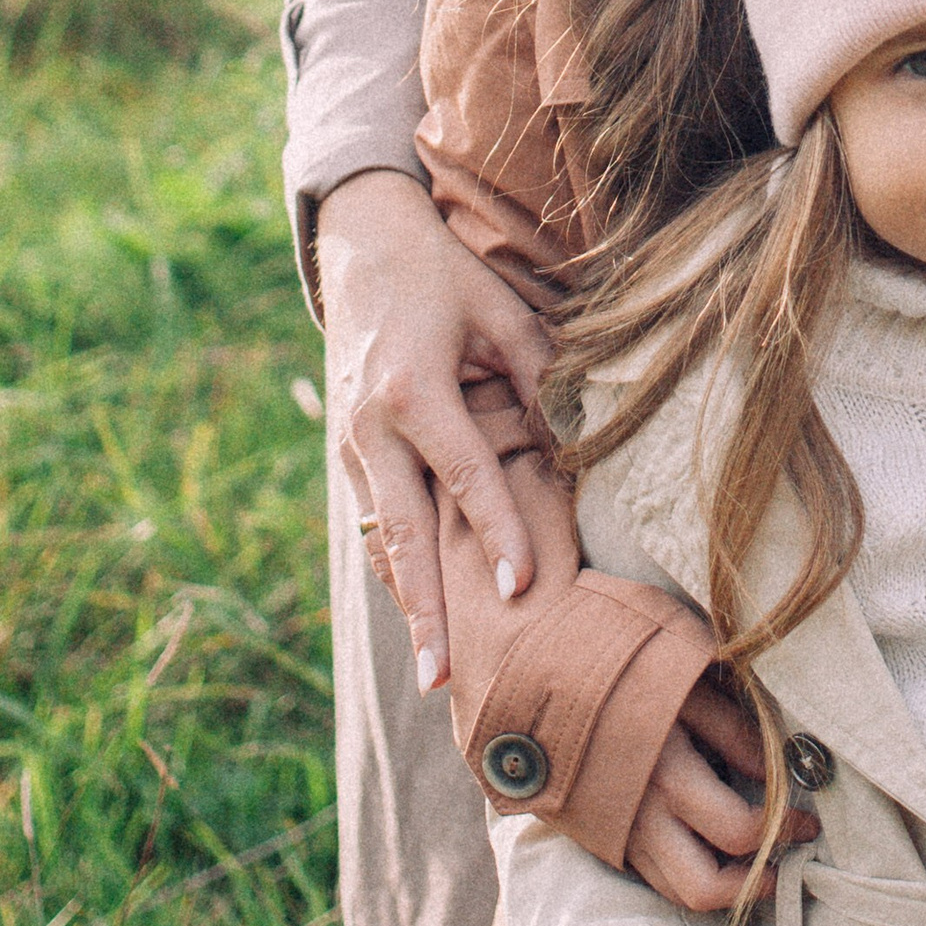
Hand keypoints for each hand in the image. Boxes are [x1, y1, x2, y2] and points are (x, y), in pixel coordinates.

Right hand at [316, 168, 573, 692]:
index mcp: (414, 390)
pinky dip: (397, 572)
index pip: (465, 476)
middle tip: (446, 678)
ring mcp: (351, 444)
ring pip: (385, 541)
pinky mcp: (347, 453)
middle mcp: (373, 427)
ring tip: (435, 672)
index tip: (520, 587)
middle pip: (406, 534)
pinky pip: (376, 524)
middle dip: (427, 611)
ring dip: (409, 606)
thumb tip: (579, 443)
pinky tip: (421, 619)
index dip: (497, 531)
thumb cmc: (444, 276)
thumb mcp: (500, 313)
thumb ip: (540, 377)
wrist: (362, 246)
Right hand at [626, 677, 820, 915]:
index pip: (740, 831)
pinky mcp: (606, 839)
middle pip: (704, 888)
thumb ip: (734, 729)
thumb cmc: (624, 674)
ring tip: (756, 863)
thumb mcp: (686, 685)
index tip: (809, 820)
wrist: (540, 683)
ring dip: (723, 887)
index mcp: (667, 776)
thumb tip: (777, 770)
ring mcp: (620, 835)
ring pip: (677, 892)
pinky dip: (690, 872)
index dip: (784, 830)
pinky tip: (712, 849)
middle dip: (753, 884)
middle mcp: (641, 818)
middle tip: (786, 861)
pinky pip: (655, 877)